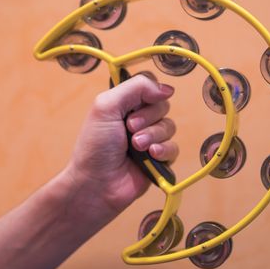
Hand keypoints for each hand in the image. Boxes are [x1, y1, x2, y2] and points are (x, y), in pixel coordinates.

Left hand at [66, 74, 177, 214]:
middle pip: (163, 104)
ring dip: (153, 135)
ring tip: (136, 146)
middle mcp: (139, 118)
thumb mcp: (106, 106)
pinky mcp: (159, 159)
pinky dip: (163, 150)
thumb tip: (167, 88)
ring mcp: (150, 139)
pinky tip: (150, 155)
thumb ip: (136, 87)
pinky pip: (174, 147)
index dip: (149, 91)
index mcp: (124, 103)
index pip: (150, 84)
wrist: (96, 183)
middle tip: (129, 128)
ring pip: (169, 126)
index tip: (139, 101)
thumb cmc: (95, 146)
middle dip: (148, 117)